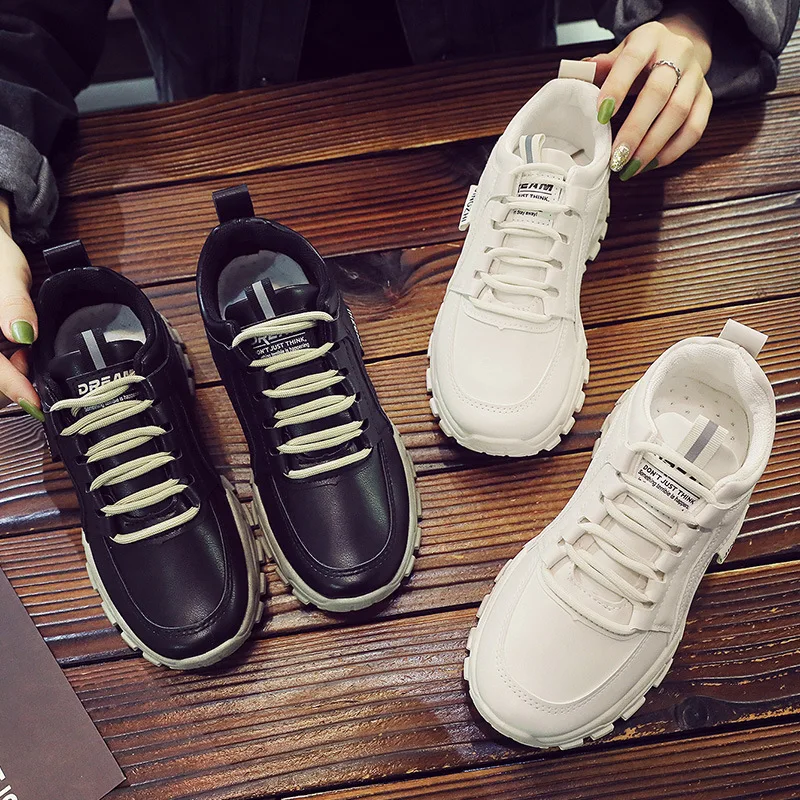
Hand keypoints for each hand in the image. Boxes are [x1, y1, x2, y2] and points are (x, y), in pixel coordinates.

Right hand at [0, 195, 41, 419]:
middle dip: (13, 382)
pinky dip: (10, 366)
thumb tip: (24, 333)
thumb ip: (15, 303)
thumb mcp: (7, 273)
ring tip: (28, 357)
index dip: (12, 386)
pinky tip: (21, 354)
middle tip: (35, 371)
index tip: (34, 402)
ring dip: (12, 374)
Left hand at [587, 12, 712, 179]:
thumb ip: (602, 67)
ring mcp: (695, 76)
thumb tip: (580, 75)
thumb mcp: (619, 54)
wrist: (678, 47)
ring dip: (653, 146)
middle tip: (617, 157)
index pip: (632, 59)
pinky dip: (673, 150)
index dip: (616, 87)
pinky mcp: (706, 97)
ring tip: (630, 168)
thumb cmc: (640, 58)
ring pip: (679, 113)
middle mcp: (678, 53)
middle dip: (635, 129)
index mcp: (650, 38)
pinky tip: (651, 164)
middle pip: (658, 93)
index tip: (600, 116)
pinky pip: (695, 128)